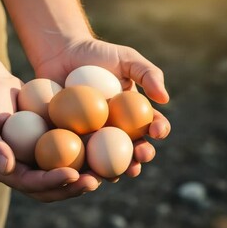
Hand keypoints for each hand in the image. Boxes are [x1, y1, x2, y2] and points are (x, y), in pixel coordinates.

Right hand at [0, 75, 99, 201]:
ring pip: (64, 173)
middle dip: (73, 187)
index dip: (52, 182)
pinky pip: (69, 152)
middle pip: (52, 187)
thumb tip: (7, 167)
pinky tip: (105, 146)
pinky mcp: (50, 144)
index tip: (73, 174)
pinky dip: (86, 153)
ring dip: (84, 175)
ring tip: (105, 173)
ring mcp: (39, 158)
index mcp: (8, 171)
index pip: (32, 184)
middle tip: (95, 181)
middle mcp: (26, 169)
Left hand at [34, 38, 171, 179]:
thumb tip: (165, 99)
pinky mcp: (70, 138)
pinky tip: (86, 169)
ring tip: (117, 173)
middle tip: (140, 157)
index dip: (158, 130)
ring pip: (107, 158)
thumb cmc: (96, 53)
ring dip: (115, 169)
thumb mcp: (126, 58)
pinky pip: (79, 154)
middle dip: (140, 156)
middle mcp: (116, 128)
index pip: (151, 124)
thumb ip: (148, 74)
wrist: (61, 53)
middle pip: (132, 147)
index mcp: (132, 112)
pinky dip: (84, 164)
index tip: (158, 131)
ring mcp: (93, 135)